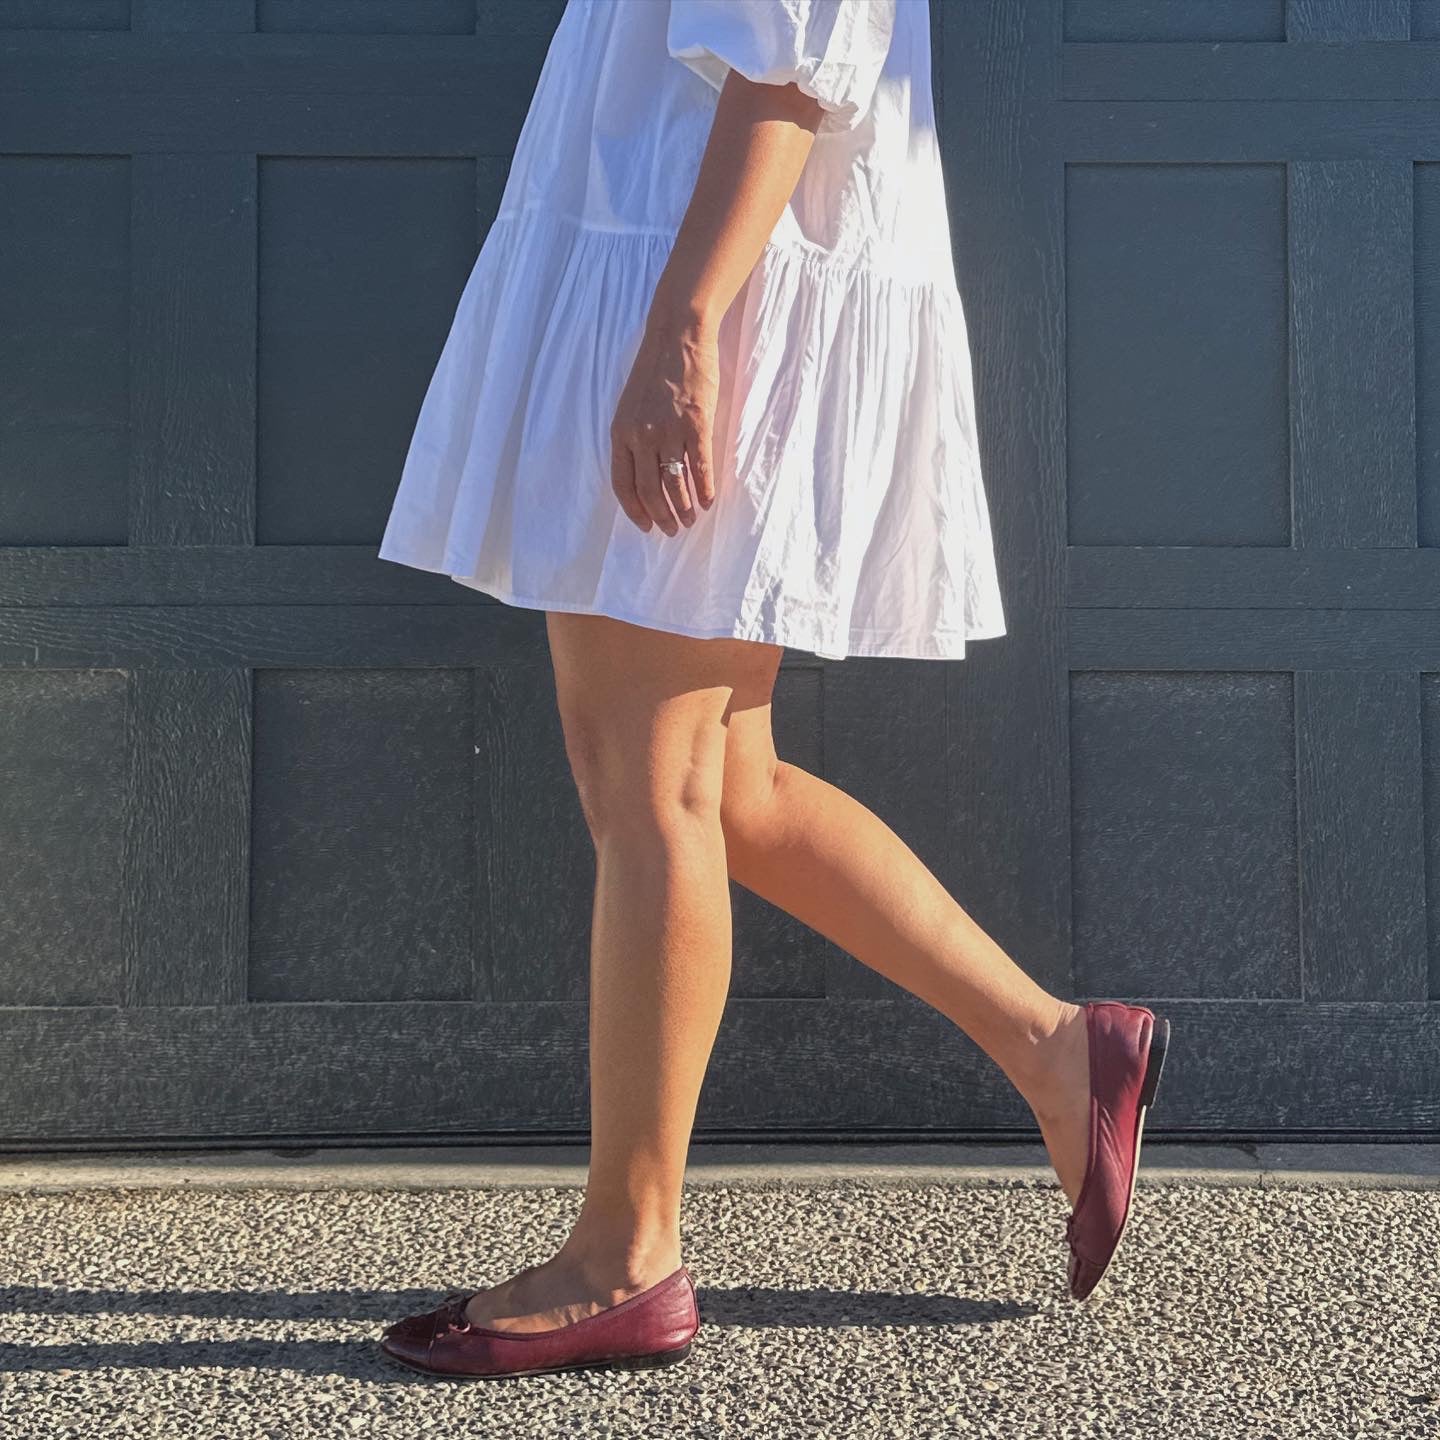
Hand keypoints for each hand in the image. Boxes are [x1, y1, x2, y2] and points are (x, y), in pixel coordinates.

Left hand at [609, 313, 718, 535]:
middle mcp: (641, 436)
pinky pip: (700, 468)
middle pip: (649, 490)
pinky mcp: (696, 425)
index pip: (623, 484)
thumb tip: (645, 474)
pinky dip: (705, 489)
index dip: (634, 511)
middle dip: (662, 516)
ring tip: (692, 518)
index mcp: (621, 432)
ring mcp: (669, 431)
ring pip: (675, 484)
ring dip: (684, 508)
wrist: (678, 337)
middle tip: (674, 529)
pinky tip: (709, 500)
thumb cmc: (655, 371)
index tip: (646, 527)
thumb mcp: (631, 406)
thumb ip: (634, 438)